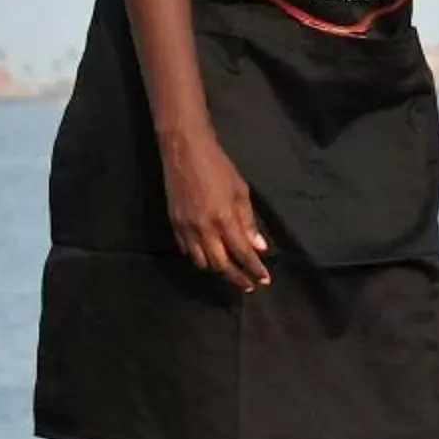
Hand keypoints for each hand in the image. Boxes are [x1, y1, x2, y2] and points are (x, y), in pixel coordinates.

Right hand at [161, 126, 267, 291]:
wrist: (184, 152)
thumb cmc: (219, 167)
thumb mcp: (241, 191)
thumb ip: (248, 222)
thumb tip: (259, 247)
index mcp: (224, 219)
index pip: (242, 253)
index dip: (254, 269)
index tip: (264, 280)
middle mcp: (203, 229)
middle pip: (220, 265)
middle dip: (236, 278)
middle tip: (249, 285)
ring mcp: (185, 229)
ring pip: (201, 261)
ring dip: (217, 270)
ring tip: (232, 272)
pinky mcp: (173, 225)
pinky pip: (187, 250)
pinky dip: (200, 258)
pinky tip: (210, 256)